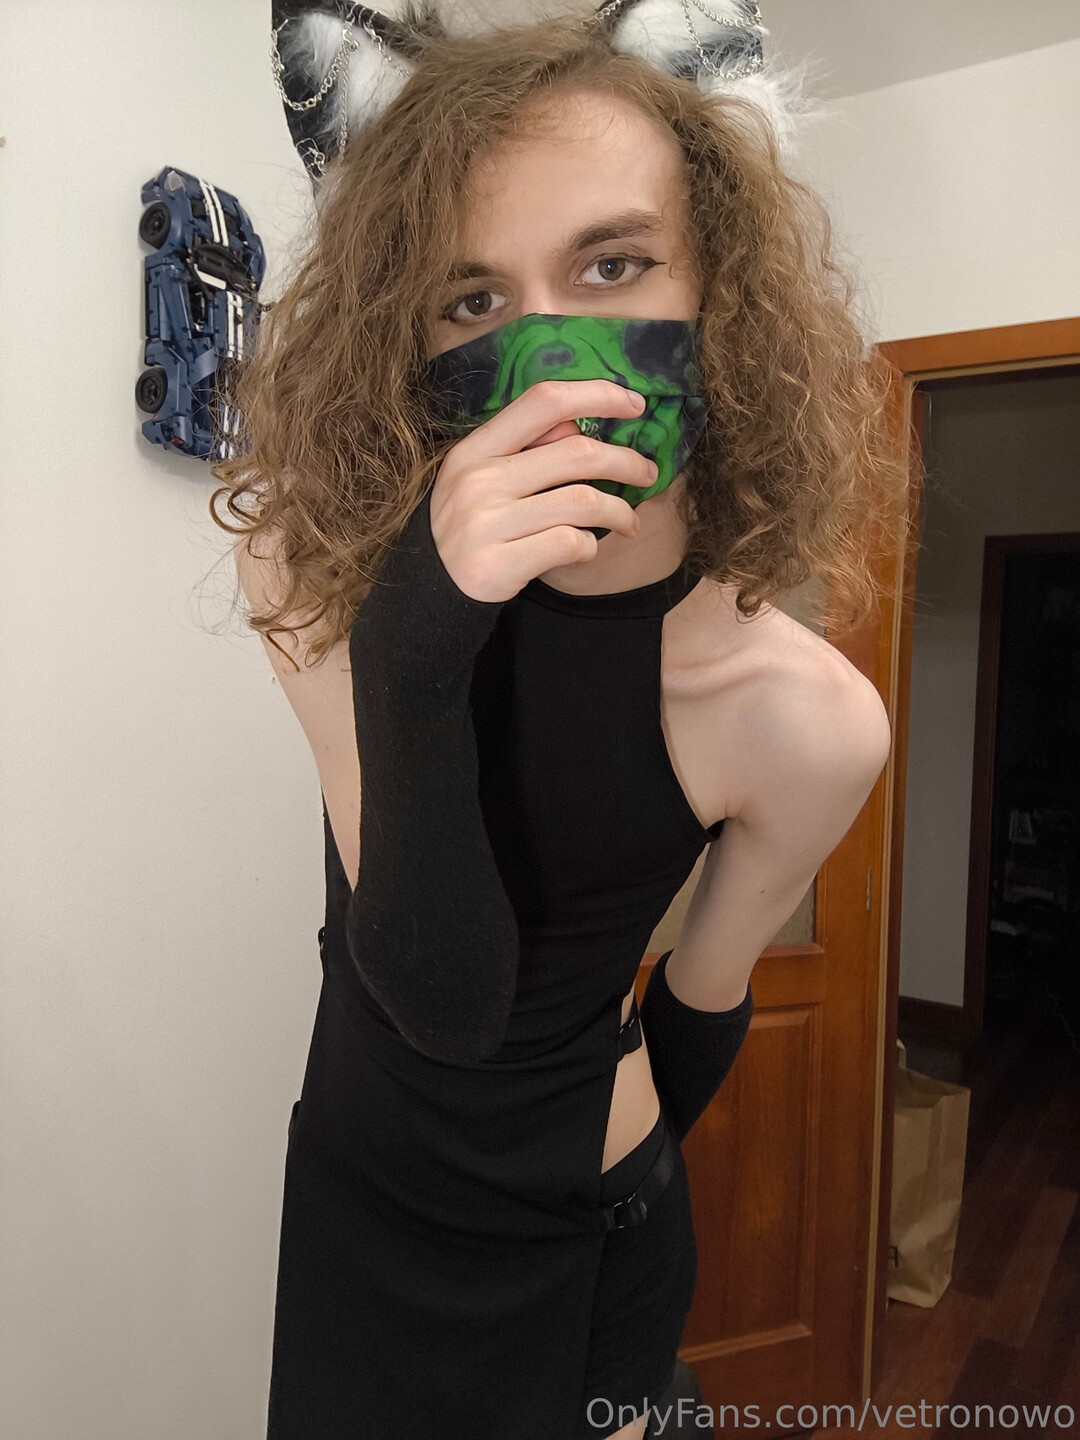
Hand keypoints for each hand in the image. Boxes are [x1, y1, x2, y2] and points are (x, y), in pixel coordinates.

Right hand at [428, 379, 658, 603]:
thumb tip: (578, 423)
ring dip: (619, 511)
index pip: (543, 401)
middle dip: (626, 461)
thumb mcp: (482, 475)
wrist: (428, 587)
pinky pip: (570, 543)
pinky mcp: (498, 564)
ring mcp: (486, 523)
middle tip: (647, 473)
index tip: (634, 405)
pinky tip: (586, 547)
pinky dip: (590, 545)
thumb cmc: (470, 524)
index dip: (596, 395)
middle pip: (577, 452)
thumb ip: (525, 448)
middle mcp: (479, 480)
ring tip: (627, 521)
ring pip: (583, 502)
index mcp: (476, 448)